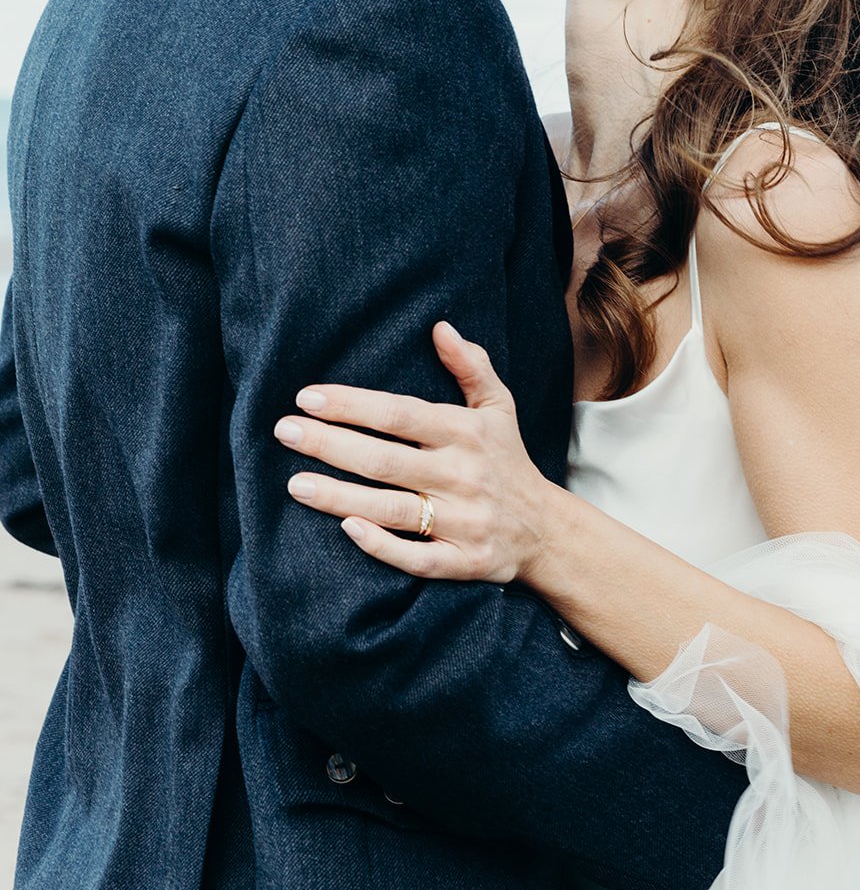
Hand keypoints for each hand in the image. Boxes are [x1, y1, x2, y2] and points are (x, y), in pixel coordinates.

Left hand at [274, 322, 555, 581]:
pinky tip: (347, 529)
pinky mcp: (463, 561)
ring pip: (392, 508)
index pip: (400, 414)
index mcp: (466, 433)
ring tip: (295, 483)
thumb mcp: (498, 406)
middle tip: (284, 431)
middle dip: (329, 444)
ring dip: (339, 496)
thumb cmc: (506, 459)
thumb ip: (472, 365)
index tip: (307, 397)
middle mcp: (463, 475)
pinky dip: (382, 545)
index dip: (352, 405)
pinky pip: (417, 557)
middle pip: (385, 460)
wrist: (545, 530)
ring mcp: (463, 521)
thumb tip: (440, 328)